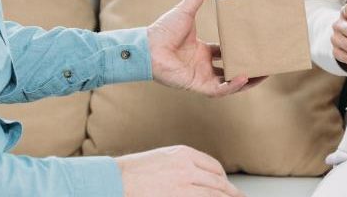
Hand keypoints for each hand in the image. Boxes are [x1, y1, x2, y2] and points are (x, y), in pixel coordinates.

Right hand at [117, 145, 242, 196]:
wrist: (115, 179)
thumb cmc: (132, 172)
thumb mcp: (161, 159)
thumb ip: (180, 165)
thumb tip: (196, 177)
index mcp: (183, 153)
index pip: (213, 166)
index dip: (222, 178)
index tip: (226, 186)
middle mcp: (187, 165)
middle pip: (217, 180)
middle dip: (230, 192)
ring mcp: (184, 182)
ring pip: (215, 193)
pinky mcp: (180, 195)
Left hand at [147, 0, 266, 96]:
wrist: (150, 46)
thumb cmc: (164, 29)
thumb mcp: (187, 8)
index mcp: (201, 50)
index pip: (224, 53)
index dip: (238, 51)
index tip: (252, 46)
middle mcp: (202, 64)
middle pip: (230, 70)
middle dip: (248, 68)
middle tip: (264, 63)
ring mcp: (201, 75)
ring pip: (228, 83)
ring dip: (246, 81)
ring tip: (263, 74)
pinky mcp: (197, 84)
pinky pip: (219, 90)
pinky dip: (232, 86)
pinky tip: (244, 78)